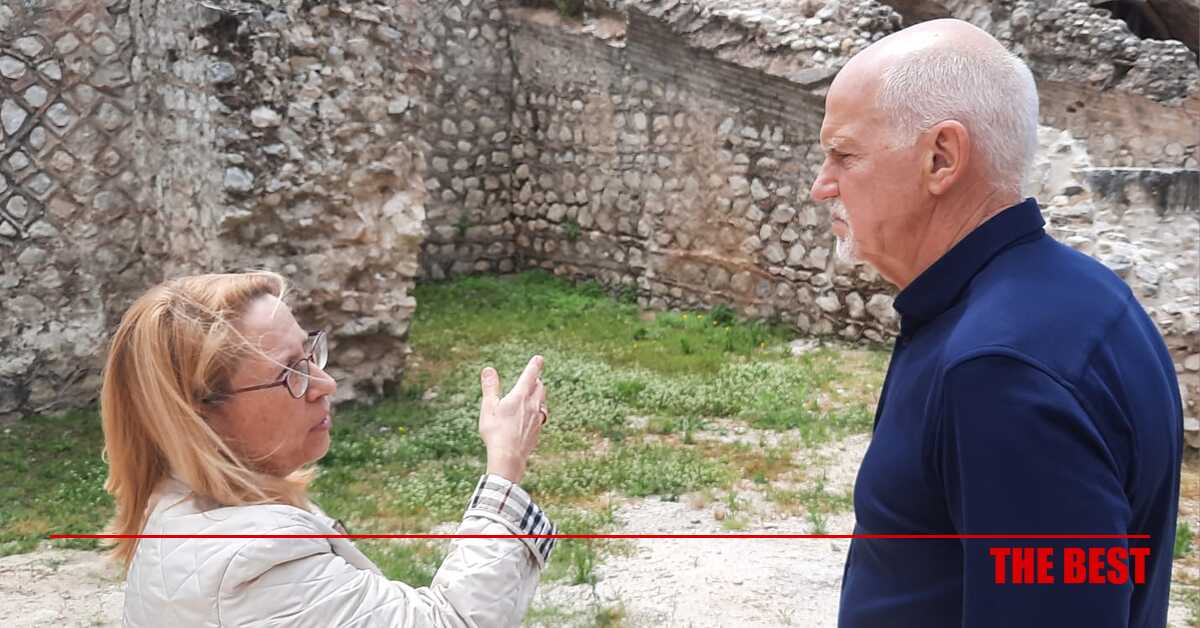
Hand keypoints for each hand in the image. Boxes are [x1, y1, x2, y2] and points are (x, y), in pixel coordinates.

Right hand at [478, 355, 547, 483]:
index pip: (530, 376)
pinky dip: (537, 411)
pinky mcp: (537, 431)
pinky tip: (532, 417)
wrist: (509, 457)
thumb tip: (489, 369)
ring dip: (538, 395)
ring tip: (534, 394)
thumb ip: (490, 387)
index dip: (534, 365)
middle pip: (540, 388)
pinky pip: (541, 417)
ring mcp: (537, 419)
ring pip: (542, 402)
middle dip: (536, 380)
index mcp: (519, 397)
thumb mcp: (488, 408)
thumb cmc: (495, 432)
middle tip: (534, 377)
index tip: (539, 358)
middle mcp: (532, 406)